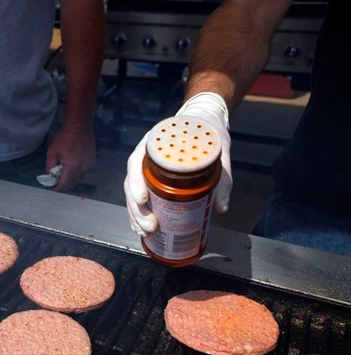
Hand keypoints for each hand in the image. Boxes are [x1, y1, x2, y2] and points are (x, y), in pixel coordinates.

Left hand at [44, 124, 96, 191]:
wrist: (80, 127)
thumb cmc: (64, 138)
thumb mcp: (52, 152)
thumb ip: (50, 166)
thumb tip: (50, 177)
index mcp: (72, 167)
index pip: (64, 184)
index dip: (57, 188)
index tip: (52, 188)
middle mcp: (82, 169)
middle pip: (72, 184)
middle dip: (63, 185)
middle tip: (56, 183)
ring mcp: (89, 166)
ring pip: (78, 179)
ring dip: (70, 180)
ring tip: (63, 176)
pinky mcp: (92, 162)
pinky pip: (83, 173)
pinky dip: (77, 174)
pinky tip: (72, 168)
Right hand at [124, 92, 232, 235]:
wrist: (204, 123)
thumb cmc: (207, 133)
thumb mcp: (219, 150)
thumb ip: (222, 177)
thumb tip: (220, 208)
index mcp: (155, 142)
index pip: (136, 161)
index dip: (137, 182)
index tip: (143, 199)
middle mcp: (146, 156)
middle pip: (132, 183)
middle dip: (137, 209)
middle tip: (150, 226)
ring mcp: (147, 168)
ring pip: (133, 193)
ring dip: (136, 215)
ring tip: (145, 232)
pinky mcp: (151, 179)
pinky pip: (139, 197)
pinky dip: (138, 214)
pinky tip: (140, 228)